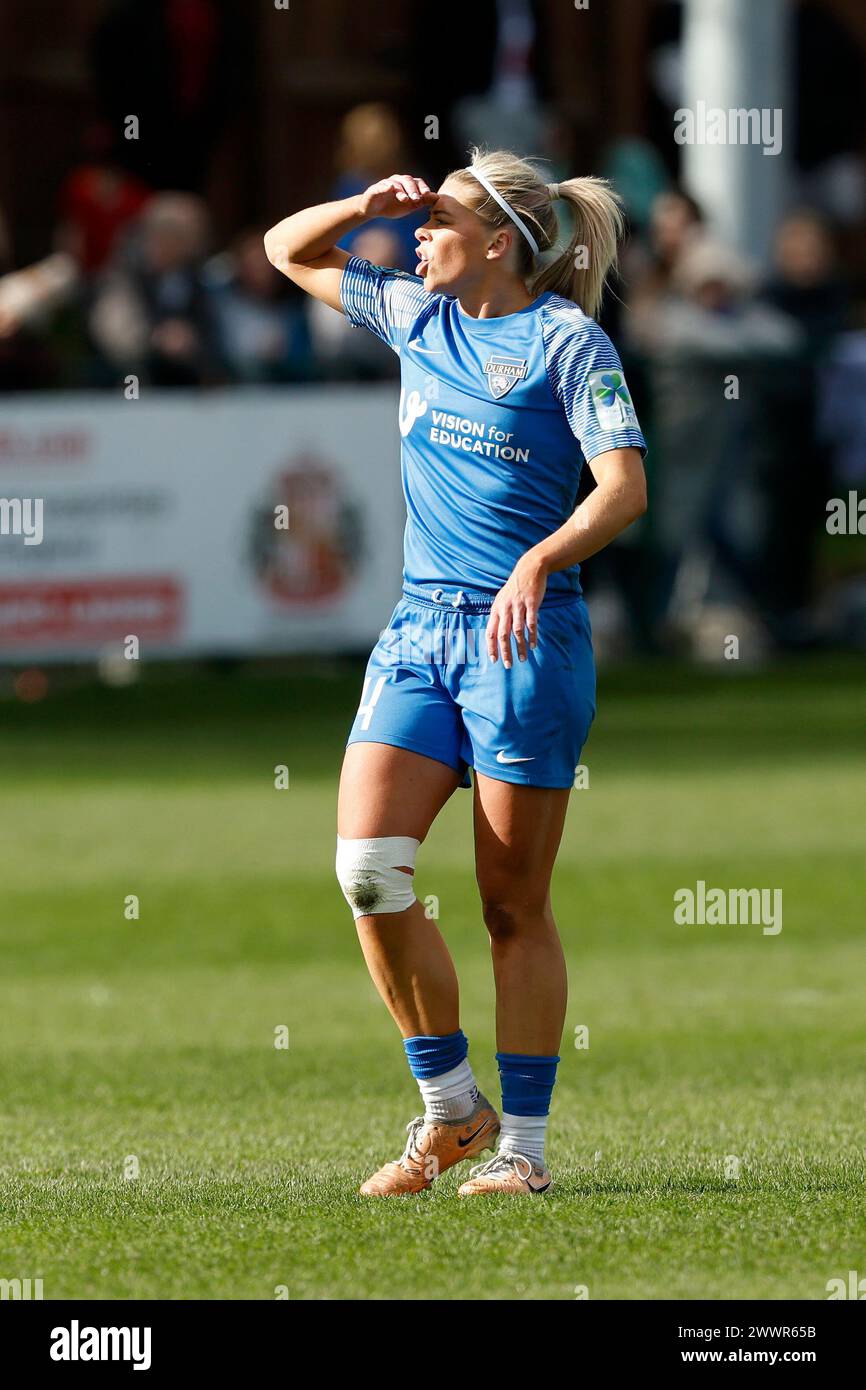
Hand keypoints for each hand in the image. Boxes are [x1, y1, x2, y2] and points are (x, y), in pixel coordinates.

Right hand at [359, 175, 436, 219]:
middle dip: (413, 190)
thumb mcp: (409, 206)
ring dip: (402, 191)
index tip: (428, 195)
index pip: (417, 182)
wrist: (374, 210)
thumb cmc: (393, 206)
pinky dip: (386, 186)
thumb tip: (437, 197)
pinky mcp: (376, 188)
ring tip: (405, 199)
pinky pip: (382, 186)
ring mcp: (386, 183)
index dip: (423, 187)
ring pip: (396, 183)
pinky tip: (390, 189)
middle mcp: (397, 181)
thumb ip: (422, 201)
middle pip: (407, 180)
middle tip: (417, 199)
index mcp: (407, 185)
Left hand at [486, 550, 548, 668]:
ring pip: (517, 631)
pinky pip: (531, 623)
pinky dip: (532, 636)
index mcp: (496, 609)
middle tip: (508, 665)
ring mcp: (519, 606)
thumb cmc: (516, 587)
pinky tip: (534, 645)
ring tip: (523, 659)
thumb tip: (497, 634)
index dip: (491, 647)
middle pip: (502, 635)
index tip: (494, 660)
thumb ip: (500, 615)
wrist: (530, 569)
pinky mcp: (532, 604)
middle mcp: (505, 609)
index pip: (490, 632)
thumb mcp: (502, 599)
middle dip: (504, 652)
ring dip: (520, 647)